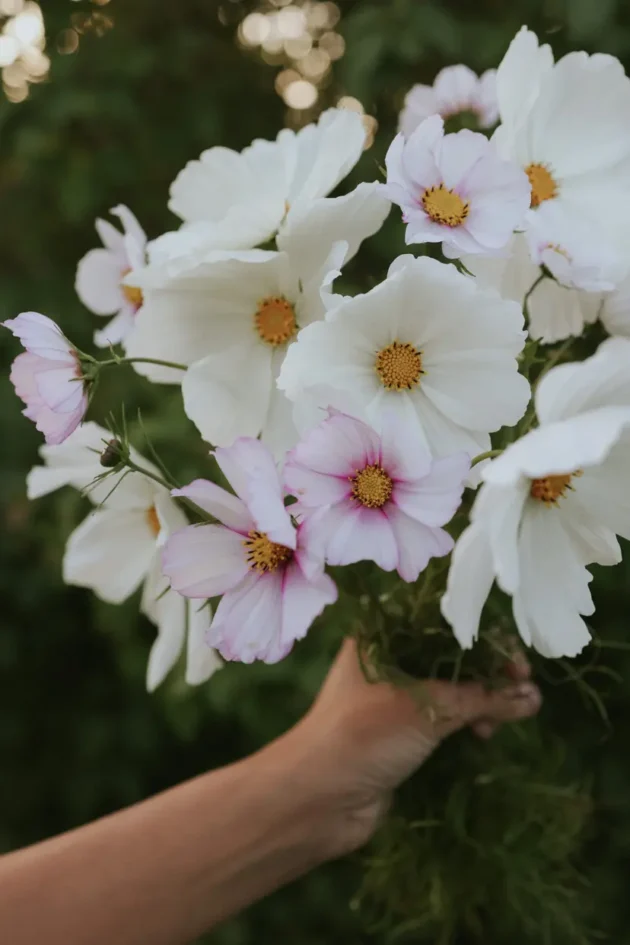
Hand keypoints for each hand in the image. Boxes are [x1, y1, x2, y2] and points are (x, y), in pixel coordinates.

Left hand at [286, 638, 540, 857]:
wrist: (316, 799)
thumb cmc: (362, 735)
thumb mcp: (425, 708)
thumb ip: (481, 698)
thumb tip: (533, 696)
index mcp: (381, 637)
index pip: (443, 622)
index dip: (483, 636)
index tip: (517, 658)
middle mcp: (388, 661)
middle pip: (451, 655)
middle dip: (488, 671)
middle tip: (522, 687)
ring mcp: (395, 699)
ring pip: (452, 689)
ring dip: (482, 700)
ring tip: (506, 718)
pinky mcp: (402, 734)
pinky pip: (445, 719)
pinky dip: (468, 722)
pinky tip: (487, 733)